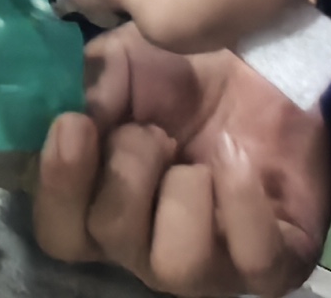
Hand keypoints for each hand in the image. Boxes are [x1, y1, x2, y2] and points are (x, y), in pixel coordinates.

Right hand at [32, 30, 330, 294]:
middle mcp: (147, 247)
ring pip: (176, 266)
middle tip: (152, 131)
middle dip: (127, 172)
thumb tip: (68, 116)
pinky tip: (240, 161)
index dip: (59, 187)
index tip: (75, 124)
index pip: (59, 234)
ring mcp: (209, 263)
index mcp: (100, 205)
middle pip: (110, 240)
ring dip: (181, 195)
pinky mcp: (271, 264)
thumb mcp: (118, 63)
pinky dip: (242, 204)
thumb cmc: (182, 75)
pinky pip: (253, 261)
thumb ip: (83, 90)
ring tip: (196, 157)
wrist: (265, 67)